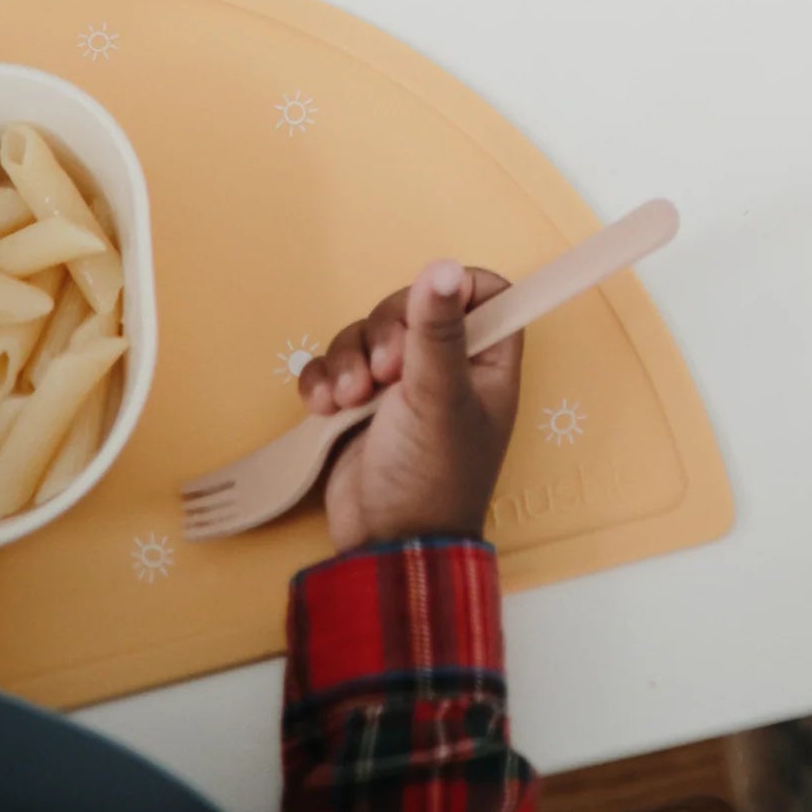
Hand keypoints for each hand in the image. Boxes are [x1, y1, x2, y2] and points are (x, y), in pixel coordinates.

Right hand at [296, 261, 522, 551]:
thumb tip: (443, 266)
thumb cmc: (432, 477)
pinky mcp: (357, 405)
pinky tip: (325, 410)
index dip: (452, 289)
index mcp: (487, 359)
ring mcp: (399, 385)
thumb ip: (439, 332)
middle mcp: (447, 364)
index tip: (425, 307)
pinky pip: (333, 364)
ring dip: (349, 360)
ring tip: (351, 400)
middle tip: (386, 373)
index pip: (483, 291)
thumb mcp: (439, 398)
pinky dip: (324, 381)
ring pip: (366, 334)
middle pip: (412, 305)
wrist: (384, 546)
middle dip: (385, 332)